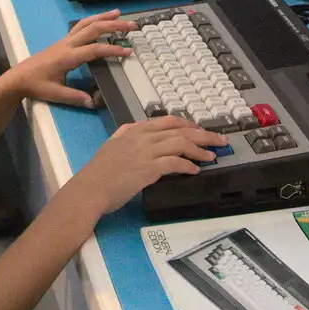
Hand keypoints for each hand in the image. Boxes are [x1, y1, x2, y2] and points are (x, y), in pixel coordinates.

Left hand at [5, 9, 134, 106]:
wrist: (18, 77)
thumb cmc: (36, 85)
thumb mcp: (54, 94)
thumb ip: (74, 97)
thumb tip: (92, 102)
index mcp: (67, 56)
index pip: (94, 49)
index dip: (112, 50)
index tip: (127, 52)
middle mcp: (67, 44)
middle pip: (93, 29)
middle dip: (113, 26)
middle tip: (132, 25)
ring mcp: (65, 41)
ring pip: (86, 24)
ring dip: (103, 17)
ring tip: (118, 13)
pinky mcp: (63, 41)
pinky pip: (80, 26)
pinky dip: (93, 21)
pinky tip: (100, 20)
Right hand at [68, 116, 226, 215]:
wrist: (90, 189)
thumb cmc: (98, 173)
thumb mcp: (113, 146)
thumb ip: (128, 137)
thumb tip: (141, 132)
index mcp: (133, 130)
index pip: (167, 121)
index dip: (187, 124)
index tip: (199, 129)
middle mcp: (141, 137)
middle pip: (179, 130)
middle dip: (202, 133)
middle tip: (219, 139)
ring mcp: (145, 152)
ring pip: (181, 143)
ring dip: (200, 149)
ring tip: (212, 155)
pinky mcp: (148, 168)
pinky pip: (175, 163)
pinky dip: (188, 164)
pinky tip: (196, 169)